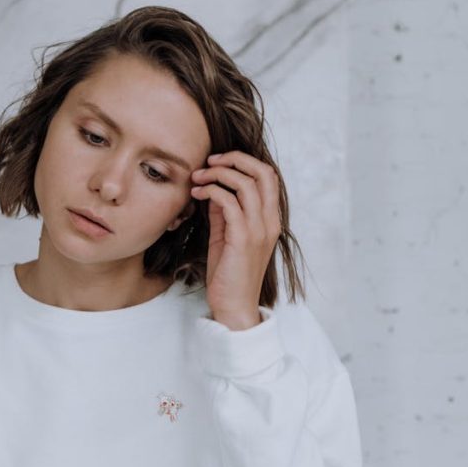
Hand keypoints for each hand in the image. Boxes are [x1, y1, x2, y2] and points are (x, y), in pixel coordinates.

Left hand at [190, 150, 281, 329]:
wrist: (234, 307)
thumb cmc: (229, 274)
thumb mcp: (228, 237)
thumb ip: (226, 213)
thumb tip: (214, 189)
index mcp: (270, 220)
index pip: (268, 176)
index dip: (243, 162)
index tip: (217, 164)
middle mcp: (269, 222)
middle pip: (263, 172)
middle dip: (234, 159)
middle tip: (209, 162)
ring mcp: (258, 230)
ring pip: (245, 183)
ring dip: (217, 174)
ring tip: (197, 179)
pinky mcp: (242, 239)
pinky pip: (229, 202)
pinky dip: (211, 191)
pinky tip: (197, 195)